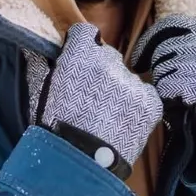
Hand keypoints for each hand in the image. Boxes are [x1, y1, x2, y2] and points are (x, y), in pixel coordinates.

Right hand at [38, 23, 162, 166]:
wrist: (80, 163)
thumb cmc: (55, 129)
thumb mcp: (44, 91)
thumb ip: (53, 67)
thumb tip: (51, 54)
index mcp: (78, 55)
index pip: (85, 32)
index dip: (81, 46)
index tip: (78, 59)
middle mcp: (109, 61)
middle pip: (108, 56)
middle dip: (100, 70)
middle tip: (91, 97)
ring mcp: (132, 81)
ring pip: (127, 77)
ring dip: (119, 90)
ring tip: (107, 117)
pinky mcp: (150, 101)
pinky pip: (145, 95)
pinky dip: (137, 105)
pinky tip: (123, 122)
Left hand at [132, 15, 195, 146]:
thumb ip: (189, 45)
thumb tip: (147, 43)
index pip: (172, 24)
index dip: (148, 40)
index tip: (137, 60)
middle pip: (163, 50)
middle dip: (158, 70)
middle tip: (171, 88)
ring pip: (162, 68)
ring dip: (165, 86)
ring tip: (185, 97)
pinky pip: (166, 88)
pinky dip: (168, 100)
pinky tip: (185, 105)